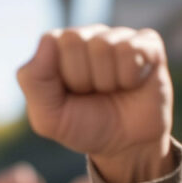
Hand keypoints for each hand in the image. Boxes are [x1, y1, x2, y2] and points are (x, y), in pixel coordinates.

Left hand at [18, 25, 172, 182]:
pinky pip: (131, 51)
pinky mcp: (148, 43)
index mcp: (59, 47)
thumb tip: (49, 40)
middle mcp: (89, 35)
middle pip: (75, 41)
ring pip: (104, 46)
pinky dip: (130, 78)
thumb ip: (33, 80)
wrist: (126, 146)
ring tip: (112, 91)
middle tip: (93, 94)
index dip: (62, 76)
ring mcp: (119, 37)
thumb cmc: (85, 127)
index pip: (52, 41)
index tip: (70, 94)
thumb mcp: (48, 117)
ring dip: (108, 81)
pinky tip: (132, 84)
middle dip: (83, 79)